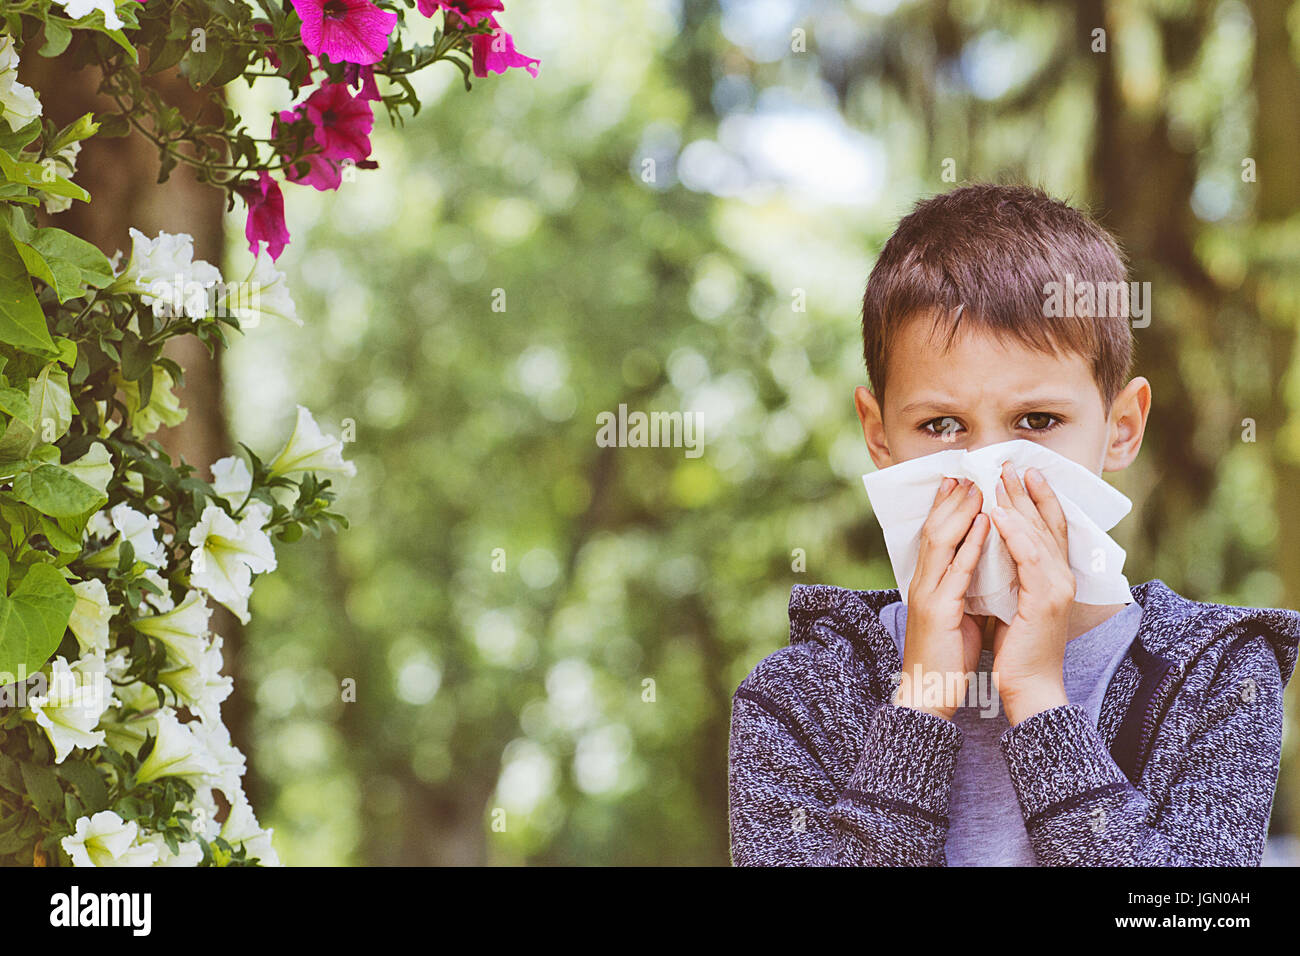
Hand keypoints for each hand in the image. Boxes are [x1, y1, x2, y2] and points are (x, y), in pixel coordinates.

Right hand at [895, 475, 990, 720]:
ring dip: (961, 510)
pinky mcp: (939, 609)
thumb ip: (963, 591)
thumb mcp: (955, 617)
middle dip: (952, 500)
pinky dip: (971, 543)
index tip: (960, 482)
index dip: (946, 508)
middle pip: (935, 530)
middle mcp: (923, 583)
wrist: (928, 694)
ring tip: (977, 486)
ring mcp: (928, 594)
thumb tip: (982, 572)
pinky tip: (985, 523)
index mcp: (928, 584)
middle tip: (968, 472)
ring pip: (942, 541)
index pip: (935, 537)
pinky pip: (958, 569)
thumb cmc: (945, 659)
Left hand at [987, 462, 1073, 724]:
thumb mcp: (1013, 598)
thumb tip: (994, 545)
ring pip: (1038, 534)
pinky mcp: (1045, 599)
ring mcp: (1057, 587)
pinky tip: (1000, 514)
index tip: (1022, 472)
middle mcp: (1062, 576)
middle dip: (1026, 491)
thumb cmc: (1017, 646)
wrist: (1027, 685)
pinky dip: (1015, 533)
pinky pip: (1029, 558)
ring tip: (1002, 479)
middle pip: (1046, 523)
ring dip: (1019, 504)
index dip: (1039, 498)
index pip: (1049, 527)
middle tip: (1009, 463)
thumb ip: (1011, 572)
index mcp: (1054, 576)